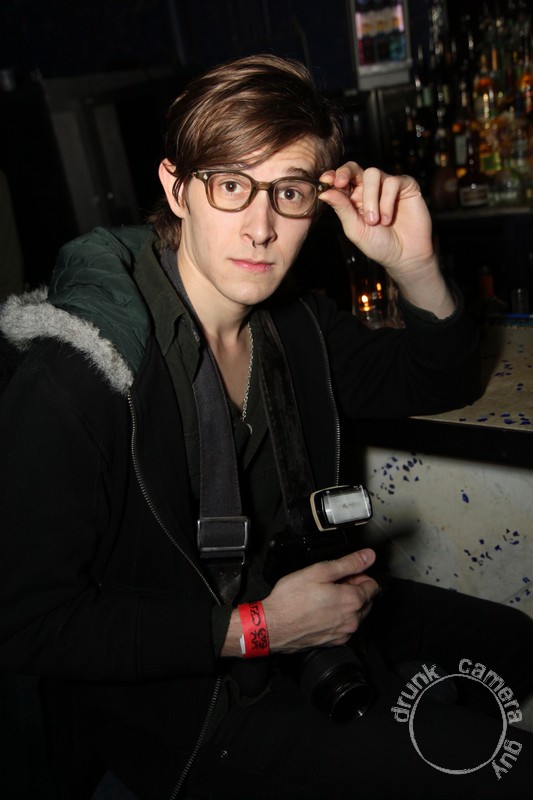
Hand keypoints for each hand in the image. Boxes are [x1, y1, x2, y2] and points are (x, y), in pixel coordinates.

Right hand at [261, 549, 379, 653]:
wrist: (272, 626)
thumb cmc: (291, 599)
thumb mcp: (319, 571)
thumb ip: (348, 563)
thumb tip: (368, 555)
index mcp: (352, 601)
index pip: (373, 585)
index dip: (359, 575)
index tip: (345, 574)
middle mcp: (352, 620)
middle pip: (366, 601)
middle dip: (354, 589)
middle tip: (332, 583)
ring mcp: (343, 634)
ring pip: (356, 615)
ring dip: (346, 604)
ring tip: (324, 597)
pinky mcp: (333, 642)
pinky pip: (345, 627)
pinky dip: (338, 618)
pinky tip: (321, 611)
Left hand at [318, 163, 454, 317]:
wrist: (404, 256)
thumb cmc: (378, 244)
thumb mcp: (355, 228)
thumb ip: (342, 208)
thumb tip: (323, 192)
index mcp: (354, 198)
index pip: (341, 179)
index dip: (333, 175)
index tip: (326, 180)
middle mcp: (369, 189)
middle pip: (355, 168)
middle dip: (345, 173)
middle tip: (340, 184)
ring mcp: (387, 186)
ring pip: (373, 173)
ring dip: (370, 197)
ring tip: (374, 220)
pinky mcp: (406, 186)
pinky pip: (393, 182)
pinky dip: (387, 201)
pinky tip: (387, 219)